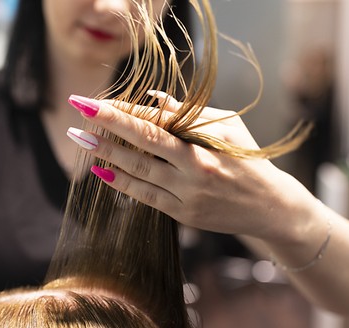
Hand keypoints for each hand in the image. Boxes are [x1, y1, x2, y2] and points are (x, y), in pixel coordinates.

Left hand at [67, 92, 313, 241]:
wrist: (270, 207)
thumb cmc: (247, 158)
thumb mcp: (227, 127)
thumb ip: (189, 113)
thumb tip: (152, 99)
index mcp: (207, 142)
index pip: (158, 121)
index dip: (125, 111)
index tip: (97, 102)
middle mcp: (196, 167)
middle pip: (145, 142)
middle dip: (109, 125)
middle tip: (78, 111)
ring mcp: (189, 194)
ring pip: (140, 171)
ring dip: (107, 154)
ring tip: (80, 139)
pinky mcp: (184, 215)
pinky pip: (147, 197)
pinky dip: (123, 184)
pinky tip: (100, 171)